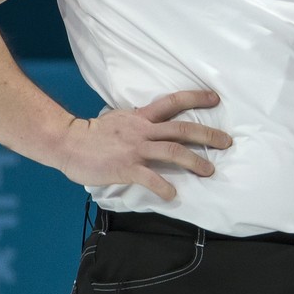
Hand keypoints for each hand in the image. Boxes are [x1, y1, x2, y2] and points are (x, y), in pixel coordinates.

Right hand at [53, 89, 232, 200]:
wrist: (67, 142)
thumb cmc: (91, 134)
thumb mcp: (120, 120)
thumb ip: (139, 122)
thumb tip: (153, 125)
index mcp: (141, 117)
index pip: (173, 102)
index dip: (196, 98)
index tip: (215, 99)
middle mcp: (143, 130)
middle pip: (183, 129)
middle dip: (208, 135)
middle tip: (227, 142)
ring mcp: (135, 149)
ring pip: (173, 151)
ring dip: (195, 161)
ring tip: (209, 170)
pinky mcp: (127, 168)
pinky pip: (151, 178)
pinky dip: (164, 187)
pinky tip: (173, 195)